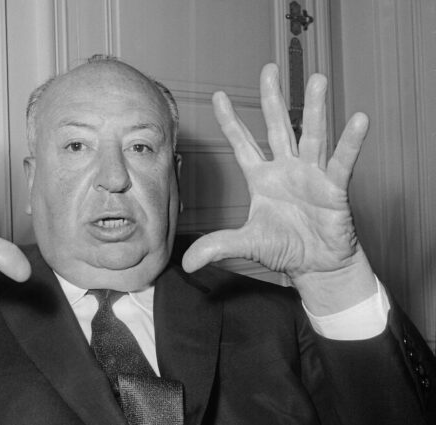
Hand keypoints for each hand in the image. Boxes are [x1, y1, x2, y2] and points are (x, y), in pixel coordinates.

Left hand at [182, 64, 376, 314]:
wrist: (316, 266)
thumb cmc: (283, 248)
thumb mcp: (246, 244)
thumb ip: (218, 246)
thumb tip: (186, 263)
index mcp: (261, 178)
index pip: (242, 143)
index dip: (230, 120)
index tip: (217, 95)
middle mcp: (285, 169)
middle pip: (277, 126)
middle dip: (272, 98)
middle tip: (269, 68)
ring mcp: (311, 175)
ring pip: (312, 135)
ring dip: (314, 108)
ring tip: (317, 79)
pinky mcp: (334, 188)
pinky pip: (342, 162)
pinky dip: (350, 142)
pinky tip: (358, 120)